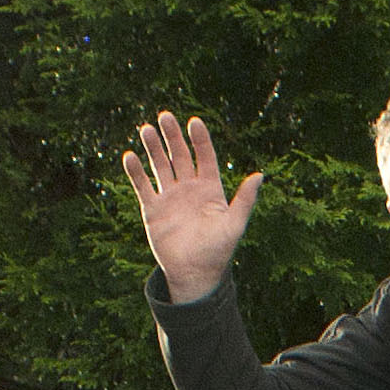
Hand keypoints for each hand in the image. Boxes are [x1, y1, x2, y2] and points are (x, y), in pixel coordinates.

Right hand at [125, 110, 263, 301]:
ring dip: (153, 148)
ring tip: (146, 129)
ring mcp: (170, 197)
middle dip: (173, 136)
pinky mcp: (153, 209)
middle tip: (165, 116)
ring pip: (160, 166)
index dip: (199, 139)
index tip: (194, 122)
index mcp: (210, 189)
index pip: (205, 156)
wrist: (194, 273)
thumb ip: (245, 200)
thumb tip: (259, 175)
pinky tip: (129, 156)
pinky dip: (135, 172)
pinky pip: (143, 186)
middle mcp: (190, 188)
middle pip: (180, 155)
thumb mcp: (235, 224)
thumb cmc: (218, 251)